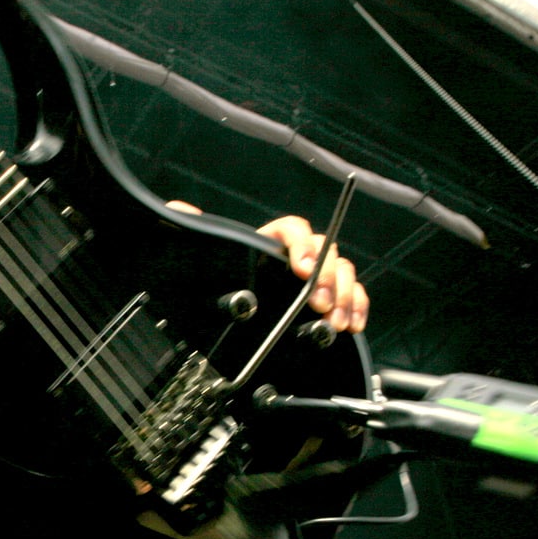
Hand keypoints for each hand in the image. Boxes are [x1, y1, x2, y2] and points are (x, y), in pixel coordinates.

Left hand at [165, 201, 368, 333]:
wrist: (231, 327)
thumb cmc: (223, 285)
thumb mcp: (206, 261)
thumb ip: (193, 233)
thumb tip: (180, 211)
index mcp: (271, 243)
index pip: (293, 230)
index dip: (301, 245)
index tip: (302, 268)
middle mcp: (298, 257)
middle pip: (325, 251)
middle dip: (327, 278)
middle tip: (319, 303)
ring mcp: (316, 279)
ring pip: (343, 272)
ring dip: (344, 295)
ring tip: (335, 322)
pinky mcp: (328, 301)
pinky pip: (352, 295)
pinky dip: (357, 306)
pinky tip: (353, 324)